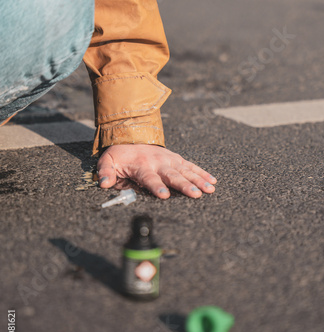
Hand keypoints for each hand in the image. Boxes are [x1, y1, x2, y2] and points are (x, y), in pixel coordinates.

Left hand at [97, 144, 216, 198]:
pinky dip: (202, 173)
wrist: (132, 135)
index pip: (149, 178)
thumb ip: (105, 172)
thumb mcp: (107, 161)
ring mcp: (170, 160)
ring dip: (198, 180)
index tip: (164, 195)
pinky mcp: (177, 159)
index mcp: (141, 166)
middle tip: (195, 194)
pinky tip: (213, 181)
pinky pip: (191, 166)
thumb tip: (103, 183)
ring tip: (209, 190)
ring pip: (186, 171)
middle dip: (184, 185)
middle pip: (172, 176)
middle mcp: (158, 163)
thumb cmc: (121, 154)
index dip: (156, 187)